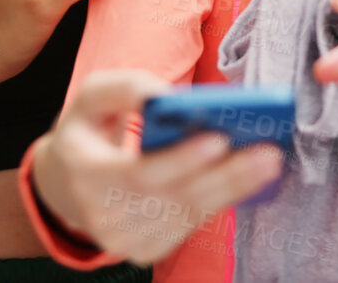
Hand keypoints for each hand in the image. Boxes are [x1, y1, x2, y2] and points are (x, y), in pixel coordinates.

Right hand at [31, 71, 282, 264]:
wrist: (69, 183)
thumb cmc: (89, 129)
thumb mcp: (93, 95)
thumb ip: (125, 86)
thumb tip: (165, 95)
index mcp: (83, 171)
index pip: (137, 172)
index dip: (179, 159)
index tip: (220, 139)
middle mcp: (100, 214)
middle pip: (172, 198)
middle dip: (224, 175)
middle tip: (266, 152)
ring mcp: (122, 239)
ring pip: (187, 215)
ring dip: (232, 189)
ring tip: (268, 162)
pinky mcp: (144, 250)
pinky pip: (190, 226)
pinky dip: (222, 202)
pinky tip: (249, 181)